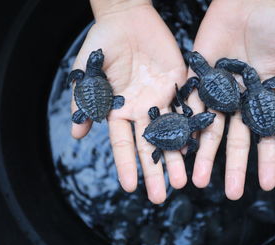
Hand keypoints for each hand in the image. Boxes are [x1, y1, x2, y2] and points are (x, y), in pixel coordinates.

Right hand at [71, 1, 187, 203]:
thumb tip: (77, 135)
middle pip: (149, 146)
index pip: (123, 144)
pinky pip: (187, 108)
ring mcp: (162, 99)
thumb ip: (84, 103)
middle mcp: (142, 110)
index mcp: (120, 111)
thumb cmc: (102, 44)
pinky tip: (198, 146)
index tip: (130, 188)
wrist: (126, 18)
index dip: (126, 165)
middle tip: (162, 196)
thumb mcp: (88, 74)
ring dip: (176, 157)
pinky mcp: (179, 84)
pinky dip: (192, 126)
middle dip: (155, 171)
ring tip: (184, 180)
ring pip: (170, 133)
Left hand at [186, 0, 274, 198]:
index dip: (267, 160)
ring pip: (209, 129)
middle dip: (234, 166)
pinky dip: (183, 125)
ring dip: (205, 155)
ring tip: (198, 181)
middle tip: (231, 195)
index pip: (266, 135)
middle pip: (235, 140)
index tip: (266, 185)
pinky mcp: (197, 79)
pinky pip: (189, 106)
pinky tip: (179, 148)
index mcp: (264, 98)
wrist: (246, 0)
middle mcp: (239, 101)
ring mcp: (217, 92)